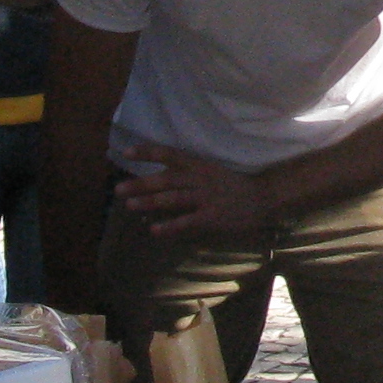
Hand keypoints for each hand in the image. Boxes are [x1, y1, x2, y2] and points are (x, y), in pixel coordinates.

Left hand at [110, 145, 271, 238]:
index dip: (148, 152)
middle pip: (166, 179)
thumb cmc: (234, 185)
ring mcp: (206, 198)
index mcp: (199, 165)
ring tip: (129, 206)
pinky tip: (154, 230)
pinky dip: (169, 226)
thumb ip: (188, 174)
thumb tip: (159, 179)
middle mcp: (200, 179)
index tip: (126, 152)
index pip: (170, 154)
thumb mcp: (211, 171)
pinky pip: (187, 221)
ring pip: (173, 199)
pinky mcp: (212, 216)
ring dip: (149, 202)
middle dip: (141, 184)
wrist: (264, 197)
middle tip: (118, 189)